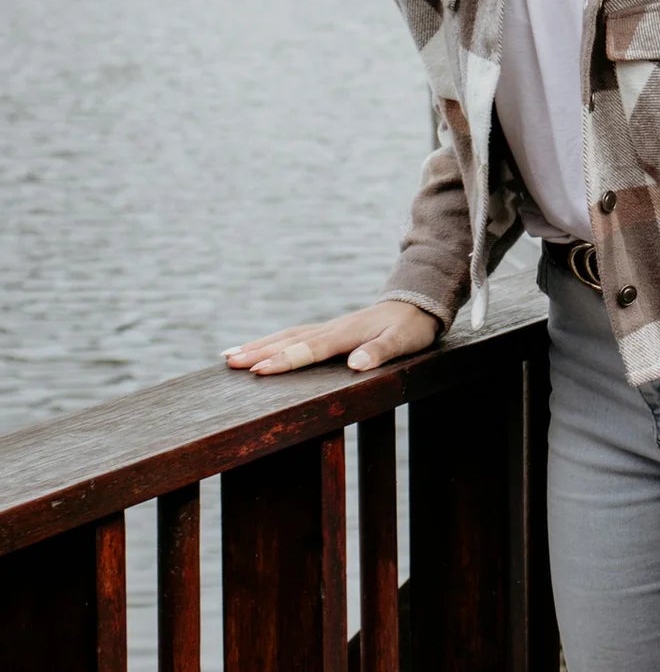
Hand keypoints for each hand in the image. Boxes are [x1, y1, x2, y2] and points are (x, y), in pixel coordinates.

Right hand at [222, 300, 439, 374]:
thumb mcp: (403, 342)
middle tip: (228, 362)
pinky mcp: (331, 330)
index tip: (259, 370)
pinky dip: (273, 341)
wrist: (419, 302)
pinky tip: (260, 348)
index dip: (284, 360)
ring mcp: (329, 327)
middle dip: (258, 352)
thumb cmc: (412, 327)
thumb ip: (379, 352)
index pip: (309, 350)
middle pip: (289, 340)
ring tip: (229, 356)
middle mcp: (332, 328)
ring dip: (259, 345)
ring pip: (287, 336)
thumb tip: (355, 365)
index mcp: (347, 334)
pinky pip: (295, 335)